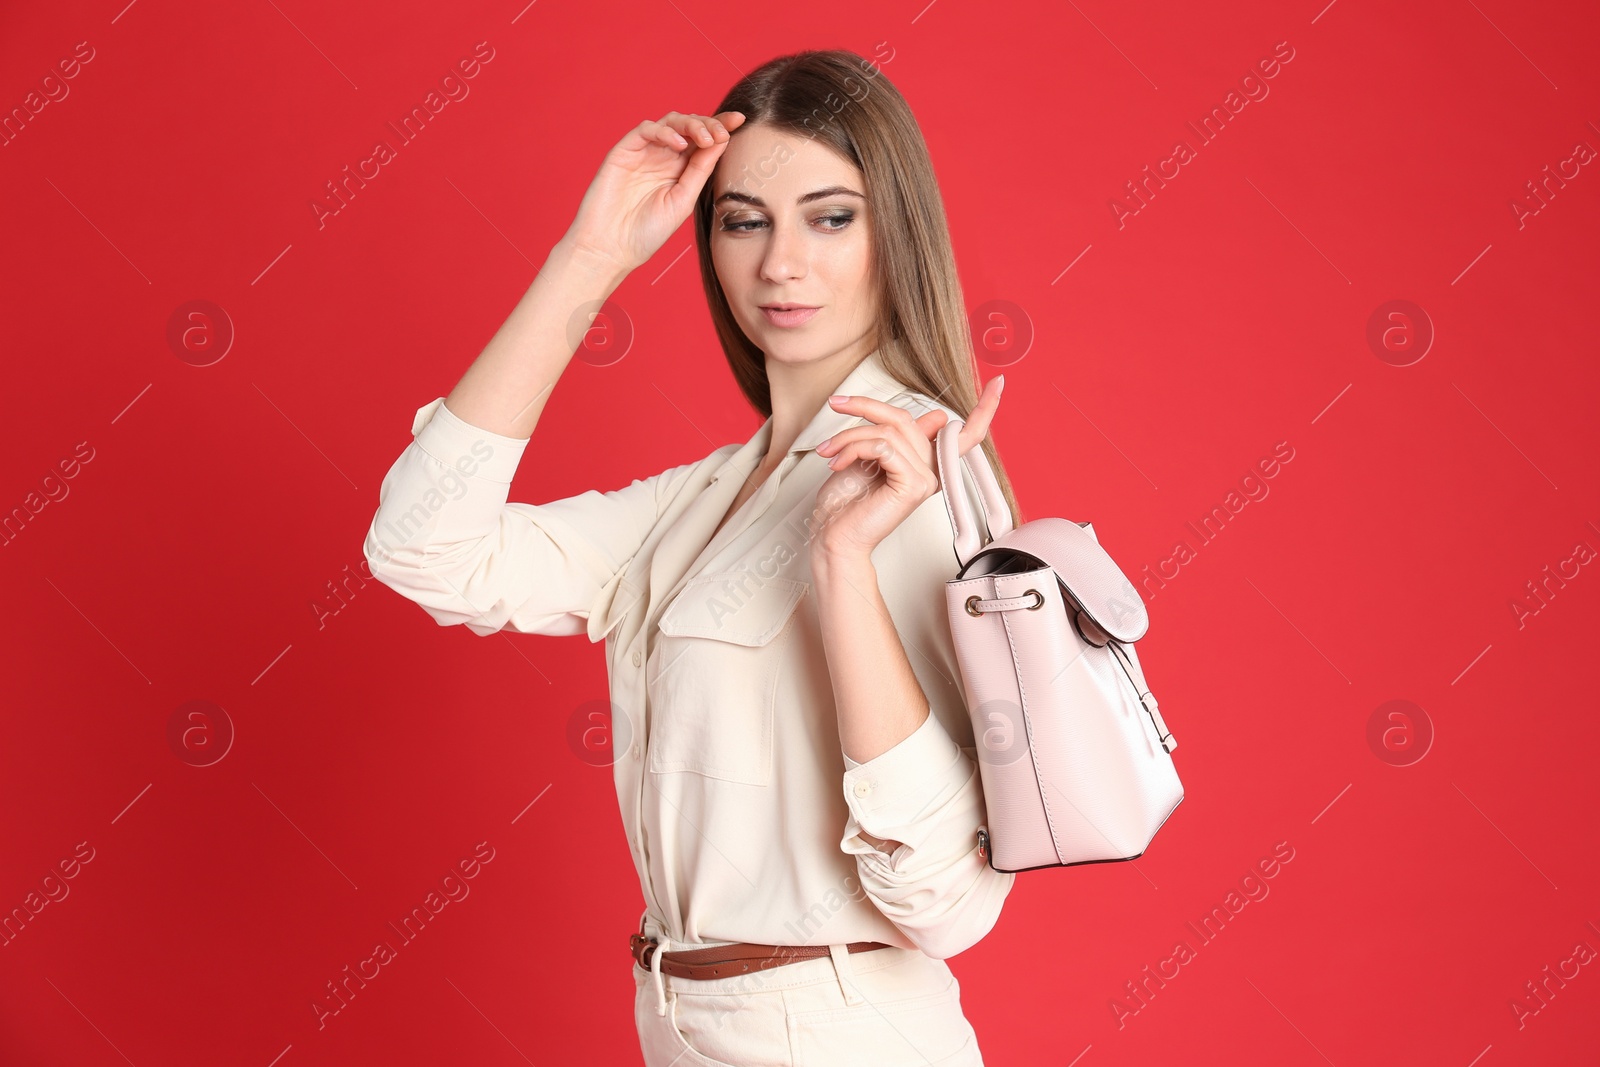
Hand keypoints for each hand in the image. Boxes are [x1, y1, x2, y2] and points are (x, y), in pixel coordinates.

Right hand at [562, 110, 746, 274]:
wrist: (611, 248)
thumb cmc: (647, 232)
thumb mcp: (683, 200)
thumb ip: (701, 170)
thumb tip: (722, 141)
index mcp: (680, 170)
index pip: (703, 141)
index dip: (720, 127)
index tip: (740, 121)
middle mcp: (663, 157)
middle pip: (689, 126)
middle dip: (709, 123)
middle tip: (722, 132)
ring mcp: (644, 152)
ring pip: (669, 122)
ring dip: (690, 124)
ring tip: (704, 138)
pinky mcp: (624, 151)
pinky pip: (645, 129)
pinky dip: (664, 131)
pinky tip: (678, 144)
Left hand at [810, 375, 1004, 560]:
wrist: (834, 536)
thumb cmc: (847, 502)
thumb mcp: (872, 455)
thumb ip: (899, 434)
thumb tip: (935, 416)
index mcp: (928, 462)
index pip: (966, 433)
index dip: (985, 408)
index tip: (998, 383)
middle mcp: (932, 471)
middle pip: (907, 418)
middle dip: (865, 407)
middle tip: (837, 405)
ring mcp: (926, 478)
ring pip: (890, 431)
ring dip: (850, 435)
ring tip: (830, 450)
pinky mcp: (913, 485)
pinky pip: (884, 446)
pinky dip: (854, 448)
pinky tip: (839, 461)